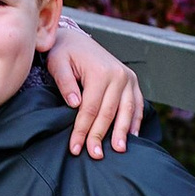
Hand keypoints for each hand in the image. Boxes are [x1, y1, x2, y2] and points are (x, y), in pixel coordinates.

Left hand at [51, 24, 144, 155]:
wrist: (77, 40)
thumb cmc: (64, 54)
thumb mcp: (57, 64)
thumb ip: (65, 83)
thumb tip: (75, 104)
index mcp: (100, 72)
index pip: (90, 108)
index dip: (82, 130)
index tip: (75, 148)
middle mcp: (118, 75)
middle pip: (109, 113)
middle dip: (100, 136)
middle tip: (94, 155)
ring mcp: (128, 78)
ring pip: (127, 110)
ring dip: (122, 133)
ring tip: (118, 151)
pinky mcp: (132, 82)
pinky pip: (137, 105)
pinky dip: (135, 121)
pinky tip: (132, 137)